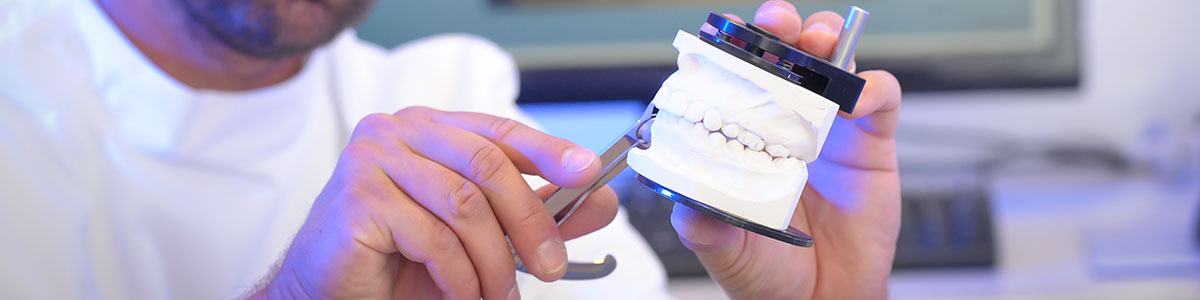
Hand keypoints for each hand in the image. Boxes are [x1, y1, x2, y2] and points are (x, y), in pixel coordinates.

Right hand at [250, 106, 618, 299]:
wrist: (328, 291)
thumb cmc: (397, 262)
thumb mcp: (480, 239)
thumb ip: (535, 216)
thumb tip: (599, 200)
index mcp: (429, 130)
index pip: (499, 131)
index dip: (549, 151)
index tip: (589, 172)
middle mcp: (397, 132)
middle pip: (487, 164)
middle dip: (530, 221)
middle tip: (551, 265)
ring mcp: (372, 158)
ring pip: (464, 203)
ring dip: (493, 259)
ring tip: (497, 294)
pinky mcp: (357, 196)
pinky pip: (432, 235)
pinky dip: (457, 273)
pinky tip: (459, 291)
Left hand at [670, 1, 902, 298]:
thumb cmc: (769, 270)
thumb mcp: (723, 248)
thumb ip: (702, 224)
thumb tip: (687, 200)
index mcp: (743, 137)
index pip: (733, 77)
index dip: (729, 49)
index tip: (722, 34)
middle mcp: (784, 124)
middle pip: (783, 56)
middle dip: (778, 27)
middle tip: (775, 23)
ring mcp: (829, 129)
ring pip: (831, 62)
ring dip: (823, 40)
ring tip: (815, 42)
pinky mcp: (871, 142)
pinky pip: (880, 98)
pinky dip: (871, 88)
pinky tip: (855, 100)